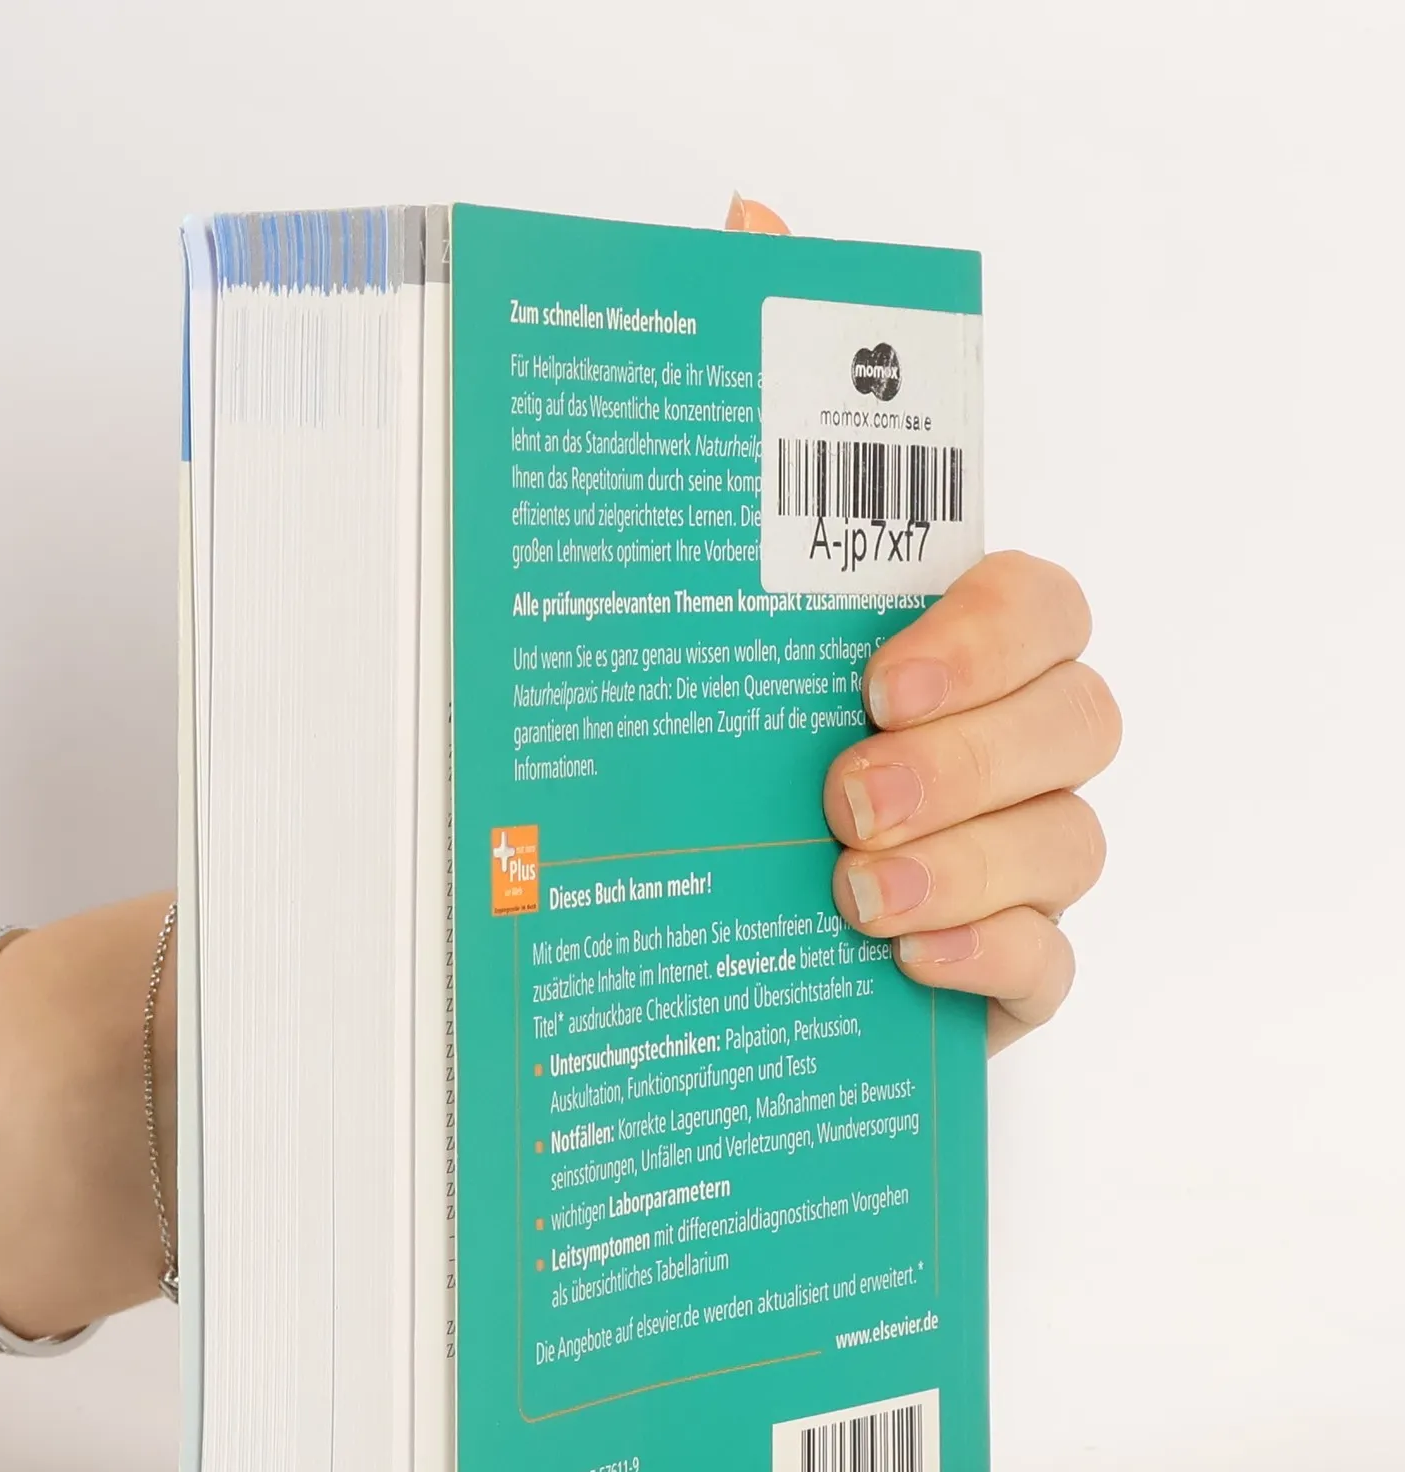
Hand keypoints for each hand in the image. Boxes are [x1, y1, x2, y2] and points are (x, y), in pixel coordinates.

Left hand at [728, 194, 1120, 1052]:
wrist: (678, 911)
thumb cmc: (714, 732)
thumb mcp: (707, 581)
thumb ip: (750, 416)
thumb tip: (748, 219)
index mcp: (943, 643)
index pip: (1040, 601)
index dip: (985, 634)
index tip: (876, 676)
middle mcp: (1003, 738)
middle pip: (1079, 718)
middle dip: (971, 758)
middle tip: (846, 791)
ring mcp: (1014, 852)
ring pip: (1073, 842)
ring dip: (969, 864)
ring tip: (851, 888)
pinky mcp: (1004, 962)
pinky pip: (1054, 963)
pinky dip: (993, 962)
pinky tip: (908, 965)